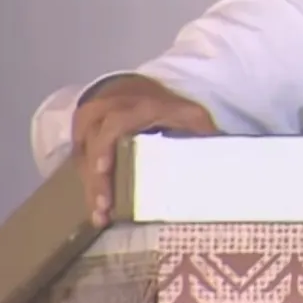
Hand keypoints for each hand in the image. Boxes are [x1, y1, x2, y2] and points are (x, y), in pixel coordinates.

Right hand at [71, 75, 217, 225]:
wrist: (133, 87)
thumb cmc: (165, 104)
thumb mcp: (187, 111)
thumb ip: (201, 131)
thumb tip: (223, 154)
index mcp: (136, 105)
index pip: (115, 124)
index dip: (106, 145)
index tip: (104, 168)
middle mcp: (107, 111)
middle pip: (95, 147)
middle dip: (98, 179)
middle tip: (103, 208)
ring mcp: (91, 123)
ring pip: (84, 156)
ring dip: (91, 186)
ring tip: (100, 215)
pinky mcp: (81, 136)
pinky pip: (79, 160)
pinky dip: (88, 183)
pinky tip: (98, 207)